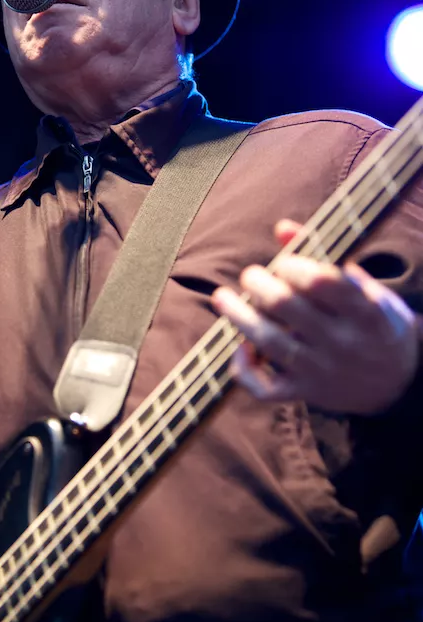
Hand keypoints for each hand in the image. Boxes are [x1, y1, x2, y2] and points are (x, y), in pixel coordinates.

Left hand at [211, 219, 420, 413]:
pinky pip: (266, 388)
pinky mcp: (306, 393)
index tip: (283, 263)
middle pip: (285, 305)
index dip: (292, 266)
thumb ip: (326, 257)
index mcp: (365, 312)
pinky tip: (241, 348)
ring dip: (238, 315)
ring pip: (269, 341)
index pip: (320, 282)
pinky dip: (244, 370)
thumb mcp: (367, 289)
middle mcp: (344, 343)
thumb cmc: (377, 324)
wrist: (399, 385)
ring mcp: (323, 371)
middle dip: (258, 283)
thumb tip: (281, 228)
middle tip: (251, 275)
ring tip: (223, 297)